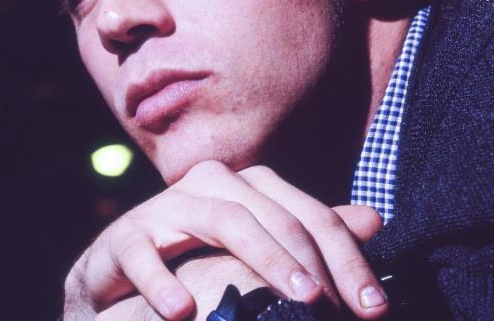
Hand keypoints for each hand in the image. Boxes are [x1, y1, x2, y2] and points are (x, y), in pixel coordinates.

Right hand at [63, 161, 386, 319]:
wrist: (117, 277)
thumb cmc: (196, 264)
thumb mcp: (258, 253)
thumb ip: (310, 236)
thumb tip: (376, 219)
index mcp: (250, 188)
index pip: (310, 215)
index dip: (347, 258)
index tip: (374, 308)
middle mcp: (214, 185)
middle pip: (275, 214)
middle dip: (313, 262)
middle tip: (338, 308)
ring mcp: (167, 206)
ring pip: (226, 220)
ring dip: (265, 260)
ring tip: (298, 301)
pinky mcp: (124, 235)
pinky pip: (145, 252)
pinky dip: (165, 282)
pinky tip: (184, 312)